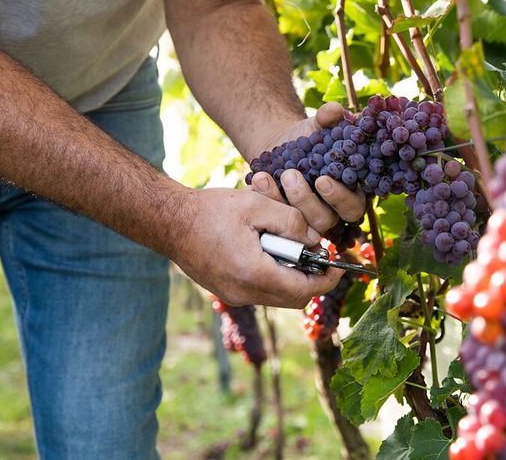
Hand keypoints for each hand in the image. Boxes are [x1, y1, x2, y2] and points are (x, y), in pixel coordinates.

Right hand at [172, 187, 343, 307]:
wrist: (168, 221)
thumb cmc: (210, 210)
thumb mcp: (256, 206)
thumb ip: (291, 222)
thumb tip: (315, 239)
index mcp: (253, 273)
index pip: (303, 290)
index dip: (326, 280)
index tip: (336, 265)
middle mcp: (244, 293)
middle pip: (293, 299)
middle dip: (311, 280)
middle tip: (316, 255)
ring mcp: (233, 296)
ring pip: (277, 298)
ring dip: (291, 278)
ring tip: (291, 249)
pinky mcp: (226, 292)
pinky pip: (260, 293)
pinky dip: (274, 277)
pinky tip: (269, 251)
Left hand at [250, 102, 365, 233]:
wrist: (278, 146)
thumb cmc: (307, 138)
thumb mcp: (317, 125)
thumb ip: (327, 118)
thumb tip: (335, 110)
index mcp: (349, 192)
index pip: (354, 204)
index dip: (341, 197)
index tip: (322, 180)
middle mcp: (330, 211)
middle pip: (328, 220)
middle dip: (310, 202)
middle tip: (293, 178)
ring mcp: (304, 218)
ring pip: (300, 224)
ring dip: (288, 201)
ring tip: (278, 174)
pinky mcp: (282, 219)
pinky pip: (276, 219)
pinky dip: (267, 198)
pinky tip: (259, 179)